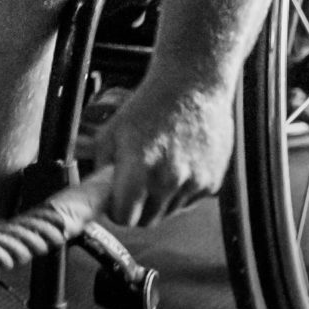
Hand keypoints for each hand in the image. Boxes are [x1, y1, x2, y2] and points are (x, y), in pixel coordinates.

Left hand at [100, 79, 233, 229]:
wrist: (192, 87)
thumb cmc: (150, 106)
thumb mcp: (111, 133)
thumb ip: (101, 169)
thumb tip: (96, 195)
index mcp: (138, 169)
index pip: (124, 217)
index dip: (117, 210)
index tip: (117, 202)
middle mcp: (168, 180)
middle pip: (147, 221)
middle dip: (138, 209)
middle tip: (135, 186)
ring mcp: (193, 183)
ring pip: (169, 213)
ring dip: (160, 200)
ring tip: (159, 168)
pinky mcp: (212, 182)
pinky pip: (190, 202)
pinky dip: (182, 192)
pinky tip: (178, 166)